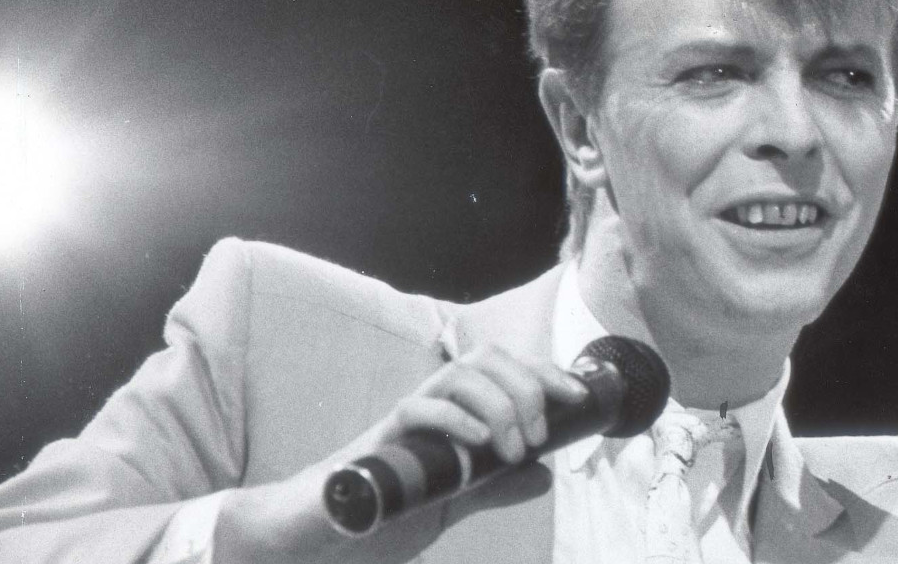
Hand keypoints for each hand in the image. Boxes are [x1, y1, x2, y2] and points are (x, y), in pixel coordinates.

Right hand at [213, 346, 587, 561]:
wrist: (320, 536)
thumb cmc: (379, 514)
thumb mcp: (452, 501)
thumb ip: (494, 487)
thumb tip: (545, 475)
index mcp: (449, 416)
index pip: (502, 370)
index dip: (544, 373)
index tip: (577, 398)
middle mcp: (427, 408)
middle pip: (483, 360)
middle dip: (526, 386)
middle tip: (537, 436)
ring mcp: (401, 422)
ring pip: (455, 376)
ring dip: (499, 404)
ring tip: (513, 446)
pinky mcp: (376, 443)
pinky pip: (415, 410)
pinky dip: (456, 419)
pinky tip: (481, 442)